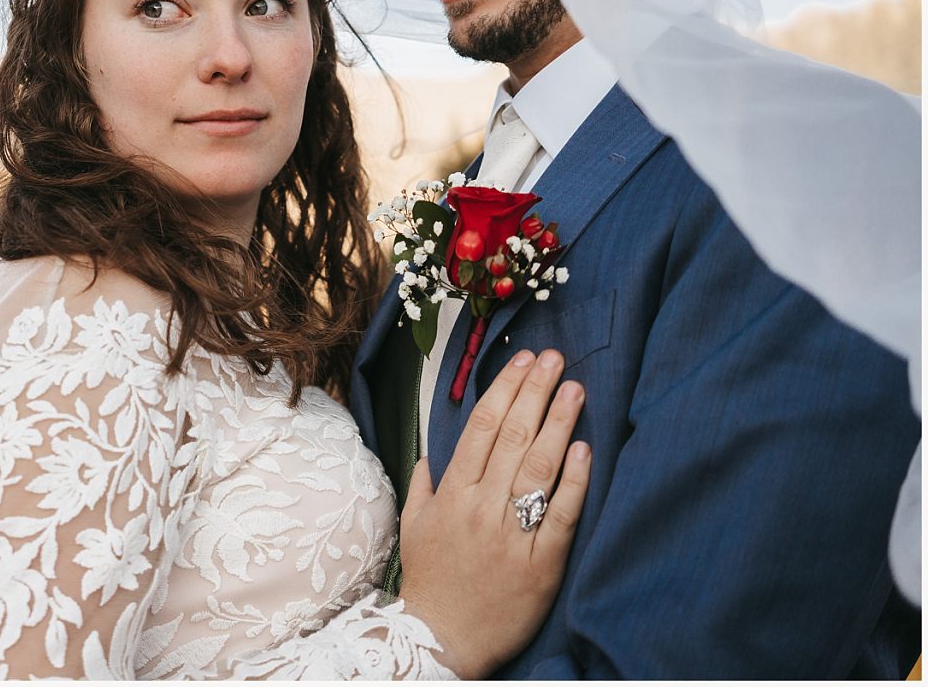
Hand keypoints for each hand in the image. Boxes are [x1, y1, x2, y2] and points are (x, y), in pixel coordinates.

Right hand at [395, 348, 590, 679]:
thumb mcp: (413, 526)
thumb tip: (432, 453)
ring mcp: (511, 535)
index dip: (505, 389)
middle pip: (513, 438)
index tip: (523, 360)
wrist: (441, 639)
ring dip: (559, 424)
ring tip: (574, 390)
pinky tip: (585, 450)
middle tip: (554, 358)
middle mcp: (481, 507)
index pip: (482, 427)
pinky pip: (560, 515)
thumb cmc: (430, 581)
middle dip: (535, 392)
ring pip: (538, 468)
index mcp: (452, 493)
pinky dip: (574, 481)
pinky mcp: (541, 564)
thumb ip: (423, 484)